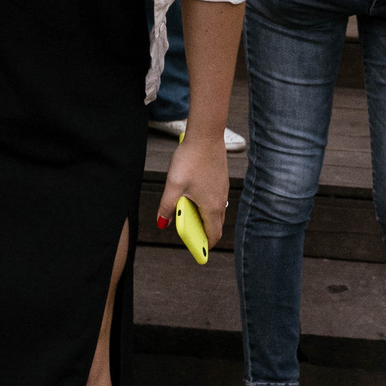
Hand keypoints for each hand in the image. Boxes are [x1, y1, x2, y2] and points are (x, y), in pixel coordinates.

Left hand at [157, 127, 230, 251]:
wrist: (206, 135)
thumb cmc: (191, 160)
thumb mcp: (173, 186)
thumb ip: (166, 207)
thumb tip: (162, 223)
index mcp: (211, 207)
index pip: (214, 234)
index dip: (206, 245)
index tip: (198, 250)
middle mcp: (221, 200)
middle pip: (217, 224)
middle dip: (205, 232)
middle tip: (190, 233)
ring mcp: (223, 189)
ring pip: (217, 211)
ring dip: (206, 217)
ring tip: (189, 214)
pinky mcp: (221, 179)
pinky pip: (216, 198)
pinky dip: (207, 204)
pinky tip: (194, 195)